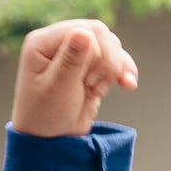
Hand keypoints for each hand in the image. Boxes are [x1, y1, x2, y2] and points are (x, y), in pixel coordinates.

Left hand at [12, 17, 137, 137]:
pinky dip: (124, 70)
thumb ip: (71, 60)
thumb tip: (84, 32)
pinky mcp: (90, 67)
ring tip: (99, 91)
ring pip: (110, 44)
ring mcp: (75, 54)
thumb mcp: (57, 88)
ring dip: (114, 67)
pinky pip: (115, 59)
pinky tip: (128, 84)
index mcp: (42, 42)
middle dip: (107, 60)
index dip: (96, 53)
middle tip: (96, 87)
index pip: (83, 30)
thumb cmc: (45, 115)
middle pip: (100, 33)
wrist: (51, 140)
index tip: (88, 81)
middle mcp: (58, 43)